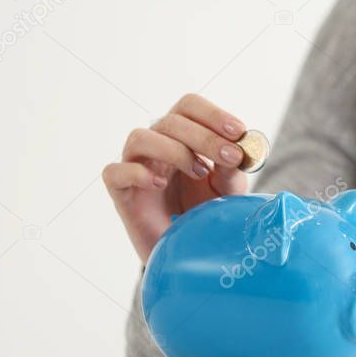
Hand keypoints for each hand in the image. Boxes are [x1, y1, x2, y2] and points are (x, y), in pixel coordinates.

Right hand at [102, 93, 249, 263]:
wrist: (185, 250)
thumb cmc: (204, 210)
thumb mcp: (227, 189)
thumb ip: (231, 169)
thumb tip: (240, 149)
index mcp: (182, 135)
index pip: (189, 106)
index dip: (213, 114)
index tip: (238, 132)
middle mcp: (156, 144)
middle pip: (171, 120)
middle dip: (206, 137)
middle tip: (230, 157)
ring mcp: (135, 165)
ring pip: (140, 137)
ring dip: (174, 150)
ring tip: (199, 173)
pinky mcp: (121, 191)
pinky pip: (115, 172)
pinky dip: (137, 173)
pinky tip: (161, 185)